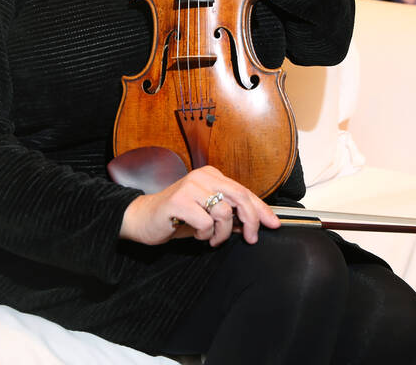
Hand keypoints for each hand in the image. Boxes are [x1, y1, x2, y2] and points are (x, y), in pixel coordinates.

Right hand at [120, 165, 280, 246]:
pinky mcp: (179, 202)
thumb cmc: (177, 217)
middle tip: (250, 238)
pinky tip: (197, 235)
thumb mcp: (207, 214)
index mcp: (211, 175)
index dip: (261, 209)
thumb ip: (229, 215)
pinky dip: (205, 235)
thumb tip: (252, 223)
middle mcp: (202, 177)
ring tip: (212, 238)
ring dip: (222, 233)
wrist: (142, 219)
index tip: (273, 223)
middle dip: (250, 220)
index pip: (244, 191)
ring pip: (224, 212)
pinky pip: (206, 222)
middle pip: (239, 197)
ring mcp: (190, 187)